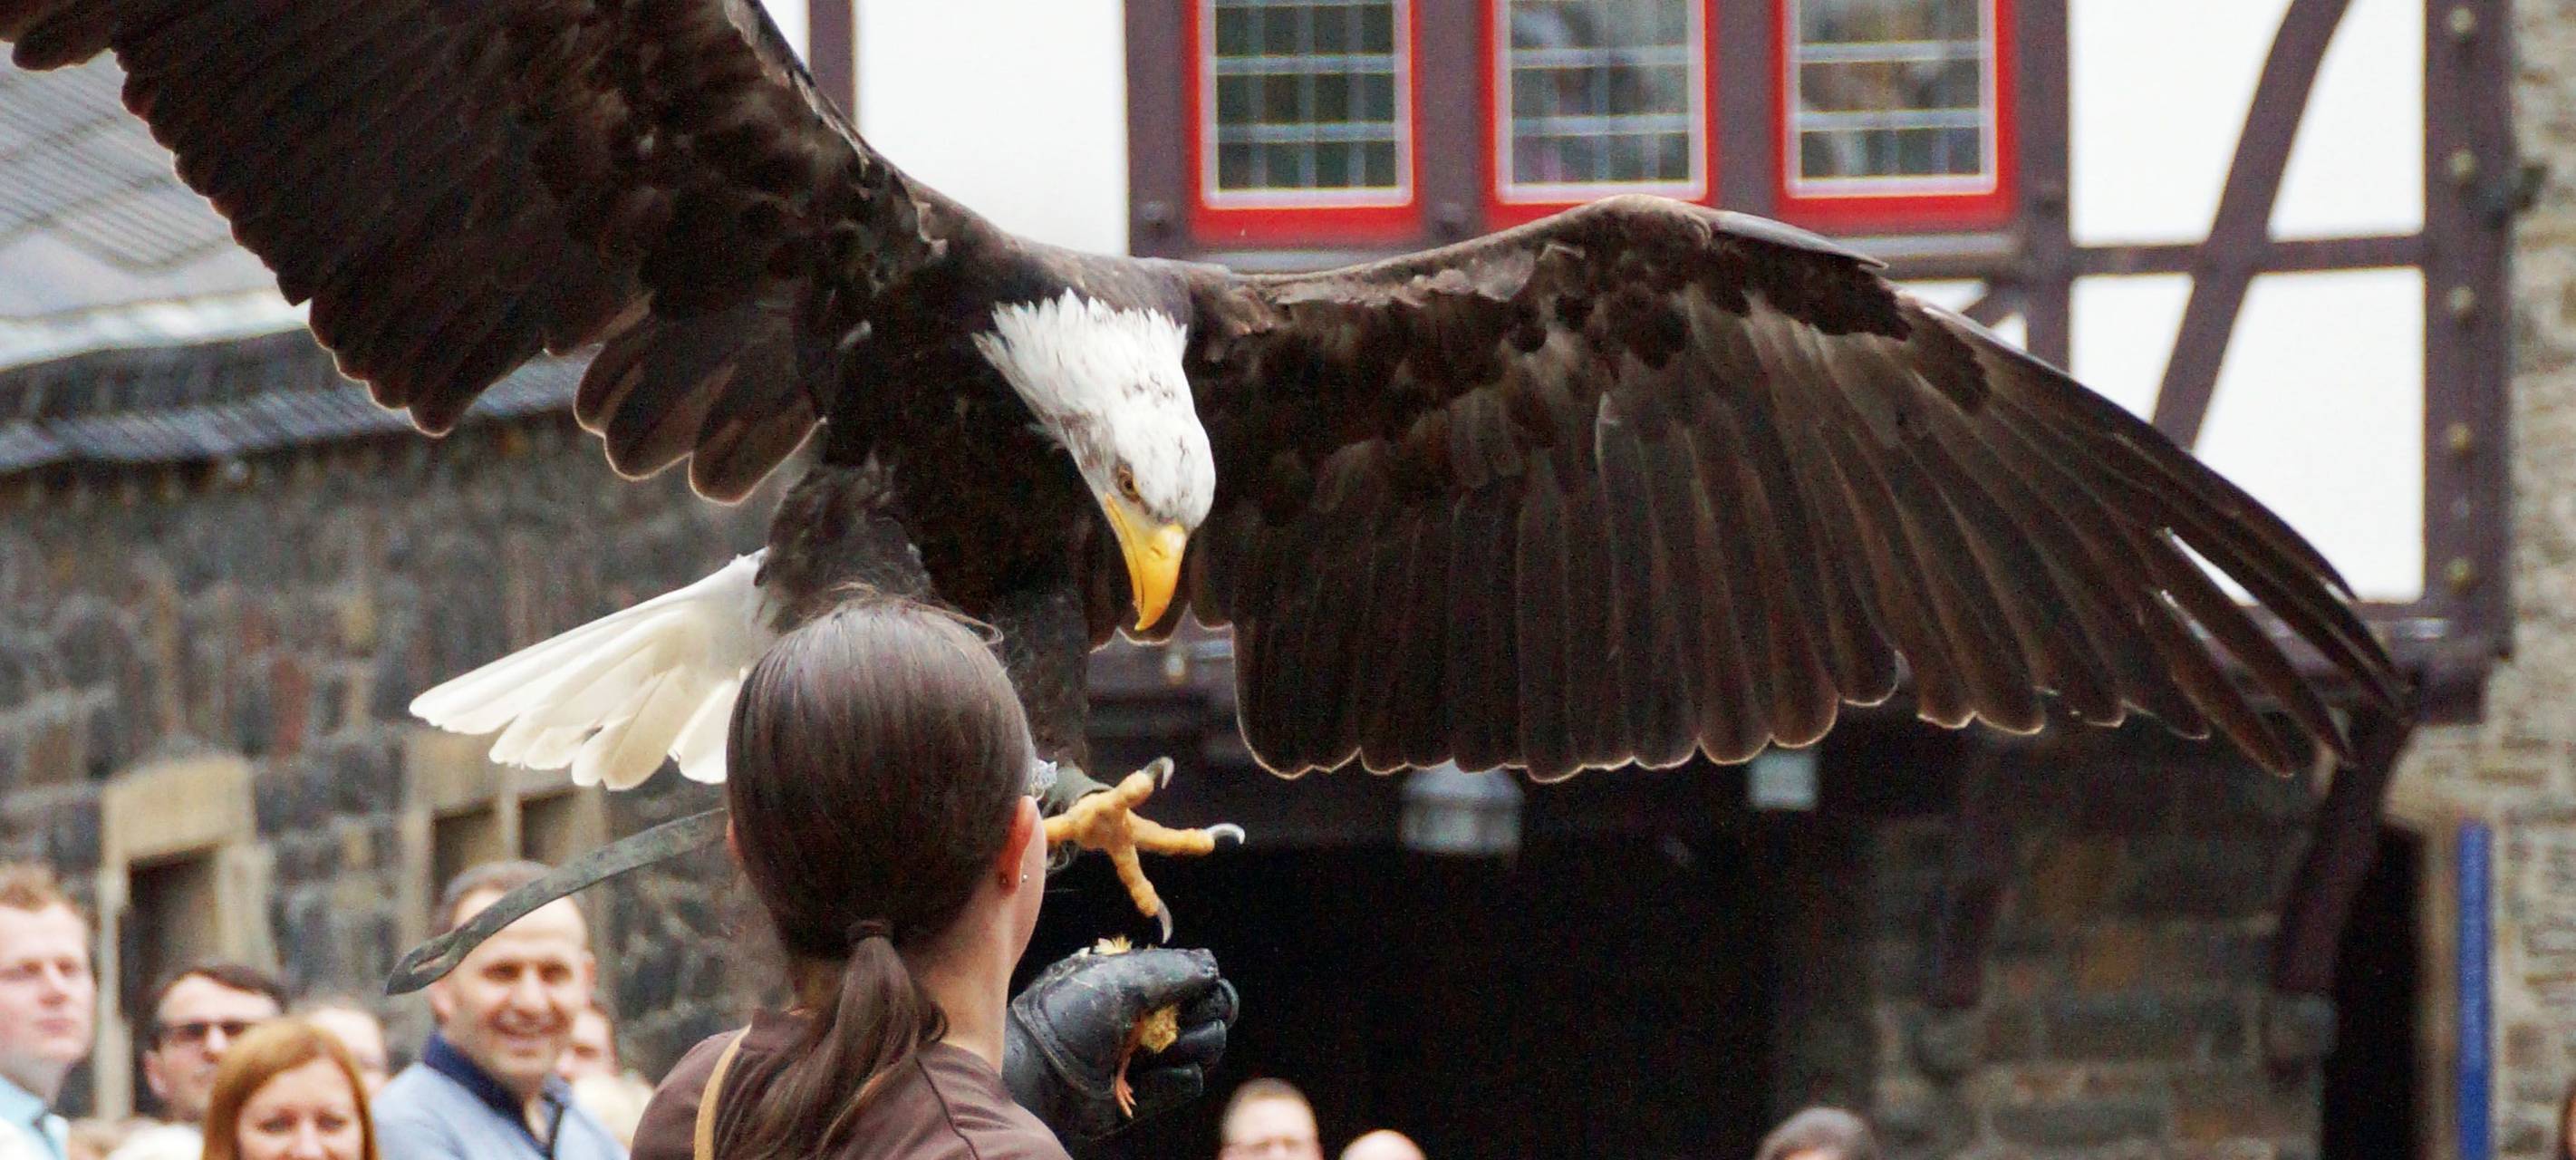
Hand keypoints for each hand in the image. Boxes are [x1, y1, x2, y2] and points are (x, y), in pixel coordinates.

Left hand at [1003, 945, 1238, 1139]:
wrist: (1034, 1075)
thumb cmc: (1068, 1017)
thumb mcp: (1119, 980)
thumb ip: (1171, 969)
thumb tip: (1212, 965)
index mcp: (1137, 982)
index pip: (1195, 978)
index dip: (1205, 984)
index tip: (1202, 987)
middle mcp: (1146, 1017)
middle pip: (1211, 1011)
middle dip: (1208, 1013)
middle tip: (1187, 1020)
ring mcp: (1148, 1056)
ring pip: (1206, 1047)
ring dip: (1195, 1045)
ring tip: (1165, 1048)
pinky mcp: (1145, 1094)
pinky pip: (1188, 1082)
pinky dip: (1176, 1078)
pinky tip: (1150, 1076)